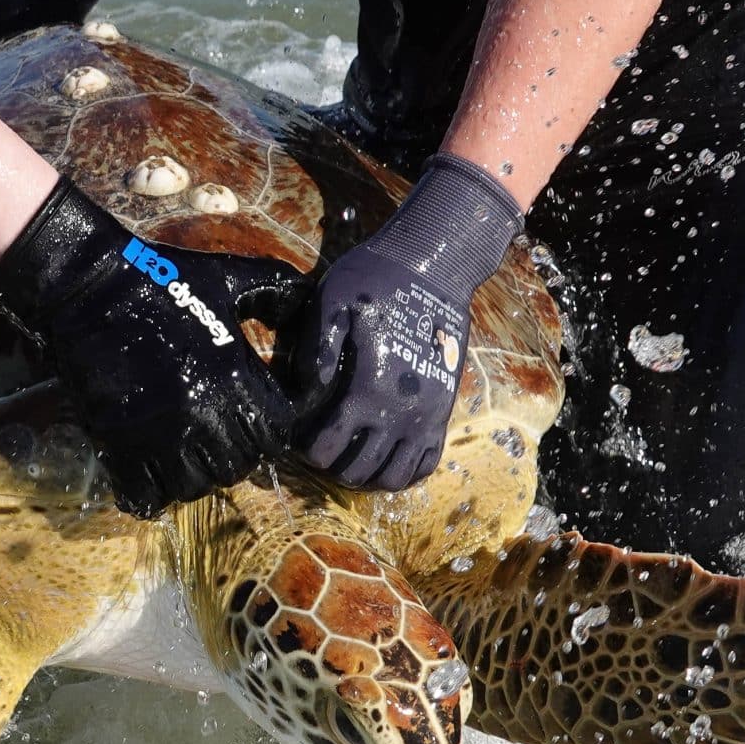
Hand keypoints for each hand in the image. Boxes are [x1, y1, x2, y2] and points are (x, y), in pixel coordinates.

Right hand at [0, 180, 302, 514]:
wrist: (89, 286)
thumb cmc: (163, 280)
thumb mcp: (231, 276)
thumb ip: (278, 294)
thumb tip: (309, 308)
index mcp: (235, 375)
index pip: (276, 434)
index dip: (270, 430)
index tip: (254, 418)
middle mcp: (203, 412)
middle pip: (238, 466)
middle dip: (234, 454)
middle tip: (217, 434)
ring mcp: (159, 433)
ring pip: (195, 487)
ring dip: (195, 475)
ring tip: (185, 452)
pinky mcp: (119, 444)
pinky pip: (146, 495)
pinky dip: (153, 492)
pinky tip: (151, 471)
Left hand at [289, 155, 522, 490]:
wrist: (437, 267)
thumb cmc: (378, 279)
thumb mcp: (335, 301)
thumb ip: (316, 349)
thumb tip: (305, 392)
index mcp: (368, 389)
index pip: (329, 448)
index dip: (309, 450)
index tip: (300, 438)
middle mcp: (401, 412)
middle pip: (359, 471)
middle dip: (334, 466)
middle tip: (322, 448)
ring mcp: (428, 415)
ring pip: (395, 476)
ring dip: (368, 476)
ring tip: (352, 457)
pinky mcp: (445, 410)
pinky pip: (427, 462)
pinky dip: (404, 470)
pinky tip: (384, 455)